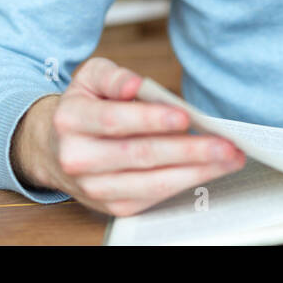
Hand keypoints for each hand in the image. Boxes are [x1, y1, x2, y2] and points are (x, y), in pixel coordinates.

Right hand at [10, 56, 246, 216]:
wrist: (54, 148)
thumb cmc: (84, 107)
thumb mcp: (91, 78)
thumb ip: (115, 76)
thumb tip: (136, 85)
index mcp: (71, 120)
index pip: (114, 121)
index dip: (150, 119)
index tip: (184, 116)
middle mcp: (79, 159)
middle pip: (140, 156)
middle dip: (189, 150)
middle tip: (225, 144)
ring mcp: (95, 188)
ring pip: (151, 182)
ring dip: (196, 171)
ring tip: (228, 158)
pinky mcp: (113, 207)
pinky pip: (155, 196)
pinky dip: (185, 183)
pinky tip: (209, 170)